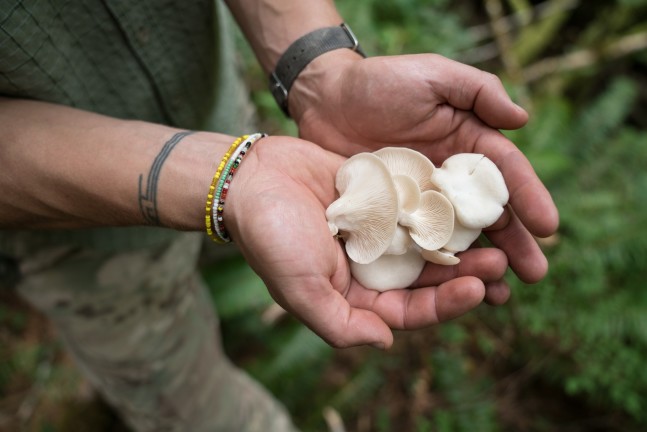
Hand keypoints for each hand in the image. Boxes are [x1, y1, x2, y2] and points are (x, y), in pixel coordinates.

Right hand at [225, 136, 506, 347]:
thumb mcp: (300, 290)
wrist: (252, 178)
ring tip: (494, 233)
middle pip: (427, 275)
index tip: (476, 290)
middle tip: (499, 262)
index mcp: (354, 293)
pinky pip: (416, 203)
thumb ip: (340, 324)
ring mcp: (377, 229)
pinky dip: (440, 205)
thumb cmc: (271, 237)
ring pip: (428, 240)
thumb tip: (386, 342)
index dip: (444, 304)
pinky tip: (466, 200)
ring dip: (459, 239)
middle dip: (463, 272)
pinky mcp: (379, 196)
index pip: (409, 309)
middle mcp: (370, 265)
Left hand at [293, 53, 558, 301]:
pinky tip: (448, 289)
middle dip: (514, 243)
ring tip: (499, 294)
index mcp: (467, 144)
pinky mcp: (393, 216)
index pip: (505, 175)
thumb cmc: (380, 81)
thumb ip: (478, 91)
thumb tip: (522, 118)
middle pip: (488, 214)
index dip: (528, 198)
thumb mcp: (434, 76)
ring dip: (479, 265)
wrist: (326, 99)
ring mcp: (421, 201)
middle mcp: (450, 179)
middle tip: (535, 274)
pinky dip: (435, 266)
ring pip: (458, 237)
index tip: (549, 226)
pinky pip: (417, 244)